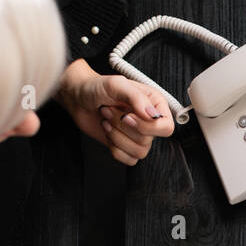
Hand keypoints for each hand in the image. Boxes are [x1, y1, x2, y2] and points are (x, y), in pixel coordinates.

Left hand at [57, 60, 173, 164]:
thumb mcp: (116, 84)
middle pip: (148, 140)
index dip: (147, 127)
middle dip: (122, 127)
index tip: (127, 116)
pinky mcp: (127, 147)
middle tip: (108, 111)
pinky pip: (130, 160)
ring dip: (117, 137)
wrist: (79, 99)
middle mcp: (149, 121)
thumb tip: (152, 115)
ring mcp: (138, 135)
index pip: (166, 127)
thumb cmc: (97, 88)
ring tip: (106, 121)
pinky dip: (115, 149)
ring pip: (139, 152)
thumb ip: (136, 97)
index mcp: (154, 104)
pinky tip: (108, 133)